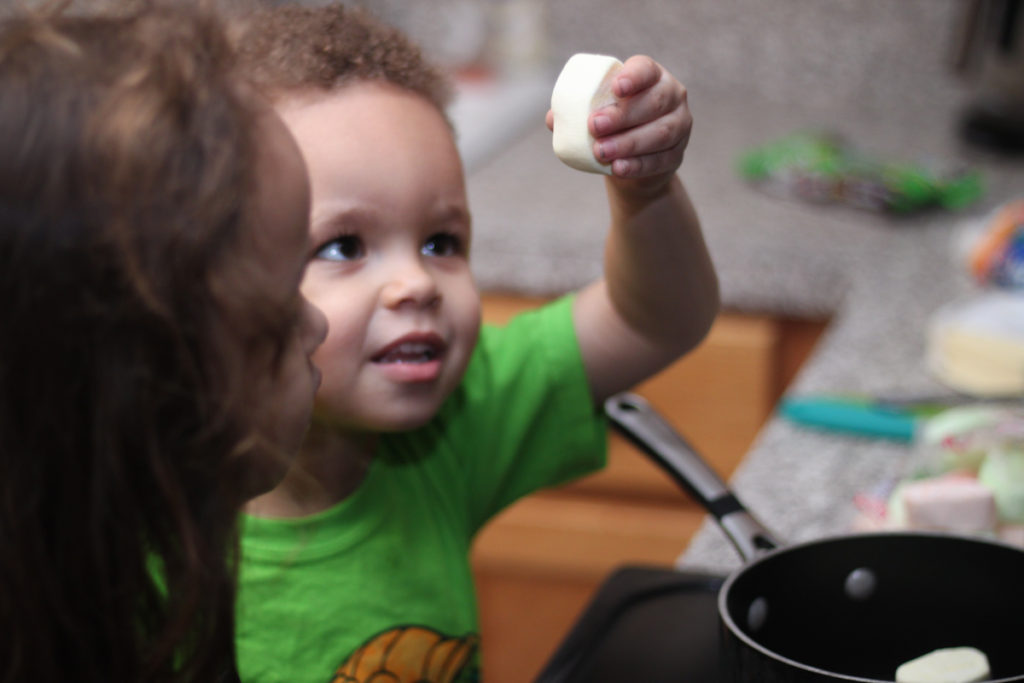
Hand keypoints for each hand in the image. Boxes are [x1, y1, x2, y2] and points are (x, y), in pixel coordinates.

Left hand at [545, 55, 690, 182]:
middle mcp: (672, 96)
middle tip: (594, 126)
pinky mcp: (677, 155)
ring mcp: (680, 125)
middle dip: (623, 115)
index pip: (646, 70)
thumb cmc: (610, 126)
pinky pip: (660, 160)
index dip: (633, 77)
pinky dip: (637, 165)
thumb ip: (574, 112)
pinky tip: (618, 168)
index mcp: (651, 76)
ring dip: (629, 143)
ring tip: (601, 151)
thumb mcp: (595, 114)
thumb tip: (552, 118)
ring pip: (661, 133)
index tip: (615, 88)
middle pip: (654, 102)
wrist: (630, 162)